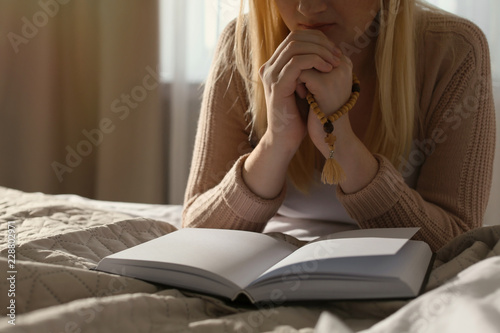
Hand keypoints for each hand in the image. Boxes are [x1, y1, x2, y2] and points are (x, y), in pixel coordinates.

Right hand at [259, 29, 340, 153]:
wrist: (286, 138)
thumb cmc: (298, 115)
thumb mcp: (306, 86)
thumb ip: (310, 69)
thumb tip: (329, 50)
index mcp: (275, 65)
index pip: (295, 37)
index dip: (317, 39)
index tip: (335, 51)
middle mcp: (269, 67)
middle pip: (294, 37)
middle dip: (320, 42)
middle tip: (337, 54)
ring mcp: (271, 76)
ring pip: (295, 46)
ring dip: (319, 51)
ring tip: (334, 62)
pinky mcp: (277, 85)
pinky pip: (296, 63)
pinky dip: (315, 61)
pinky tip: (327, 69)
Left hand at [304, 53, 355, 157]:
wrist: (330, 136)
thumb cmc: (323, 110)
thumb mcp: (322, 84)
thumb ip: (316, 67)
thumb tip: (298, 50)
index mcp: (344, 62)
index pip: (316, 46)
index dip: (305, 62)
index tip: (307, 81)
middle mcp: (342, 64)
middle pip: (309, 51)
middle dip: (300, 67)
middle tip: (302, 86)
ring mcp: (334, 73)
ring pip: (302, 61)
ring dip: (297, 76)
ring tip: (303, 92)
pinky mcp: (324, 84)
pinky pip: (299, 73)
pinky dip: (296, 84)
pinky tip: (302, 97)